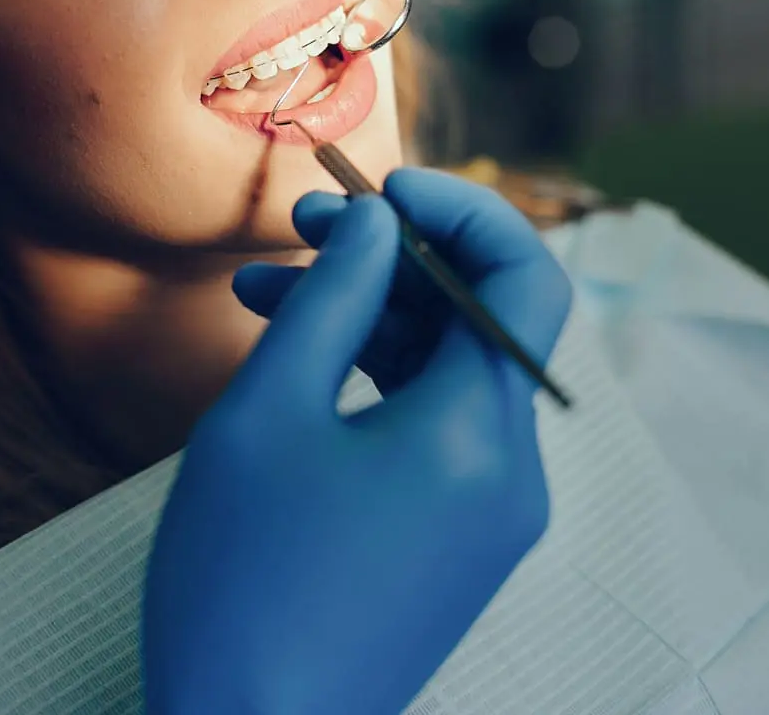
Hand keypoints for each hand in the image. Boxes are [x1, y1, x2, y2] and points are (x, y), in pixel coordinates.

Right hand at [143, 168, 571, 714]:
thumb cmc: (244, 580)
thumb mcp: (267, 415)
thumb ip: (335, 300)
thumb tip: (379, 220)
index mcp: (480, 434)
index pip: (524, 278)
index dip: (460, 211)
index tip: (378, 188)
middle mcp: (508, 472)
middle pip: (479, 322)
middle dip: (393, 261)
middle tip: (299, 227)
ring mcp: (486, 516)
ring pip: (447, 376)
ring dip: (370, 321)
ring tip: (264, 291)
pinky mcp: (454, 545)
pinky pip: (431, 434)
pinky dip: (375, 387)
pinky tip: (294, 365)